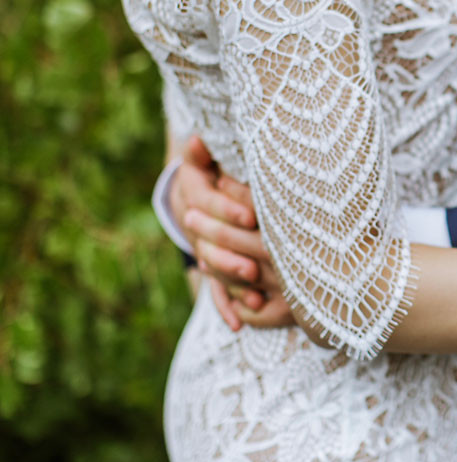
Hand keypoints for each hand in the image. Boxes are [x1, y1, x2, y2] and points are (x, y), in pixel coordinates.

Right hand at [173, 137, 292, 329]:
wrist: (203, 188)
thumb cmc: (220, 166)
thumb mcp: (214, 157)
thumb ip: (208, 150)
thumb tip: (199, 137)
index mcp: (197, 196)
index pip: (209, 204)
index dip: (229, 209)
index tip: (253, 215)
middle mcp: (199, 226)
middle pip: (211, 244)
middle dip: (233, 256)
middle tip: (255, 267)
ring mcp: (206, 249)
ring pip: (214, 270)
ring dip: (232, 285)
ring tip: (255, 296)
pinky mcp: (215, 268)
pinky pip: (217, 291)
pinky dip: (227, 307)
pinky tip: (239, 324)